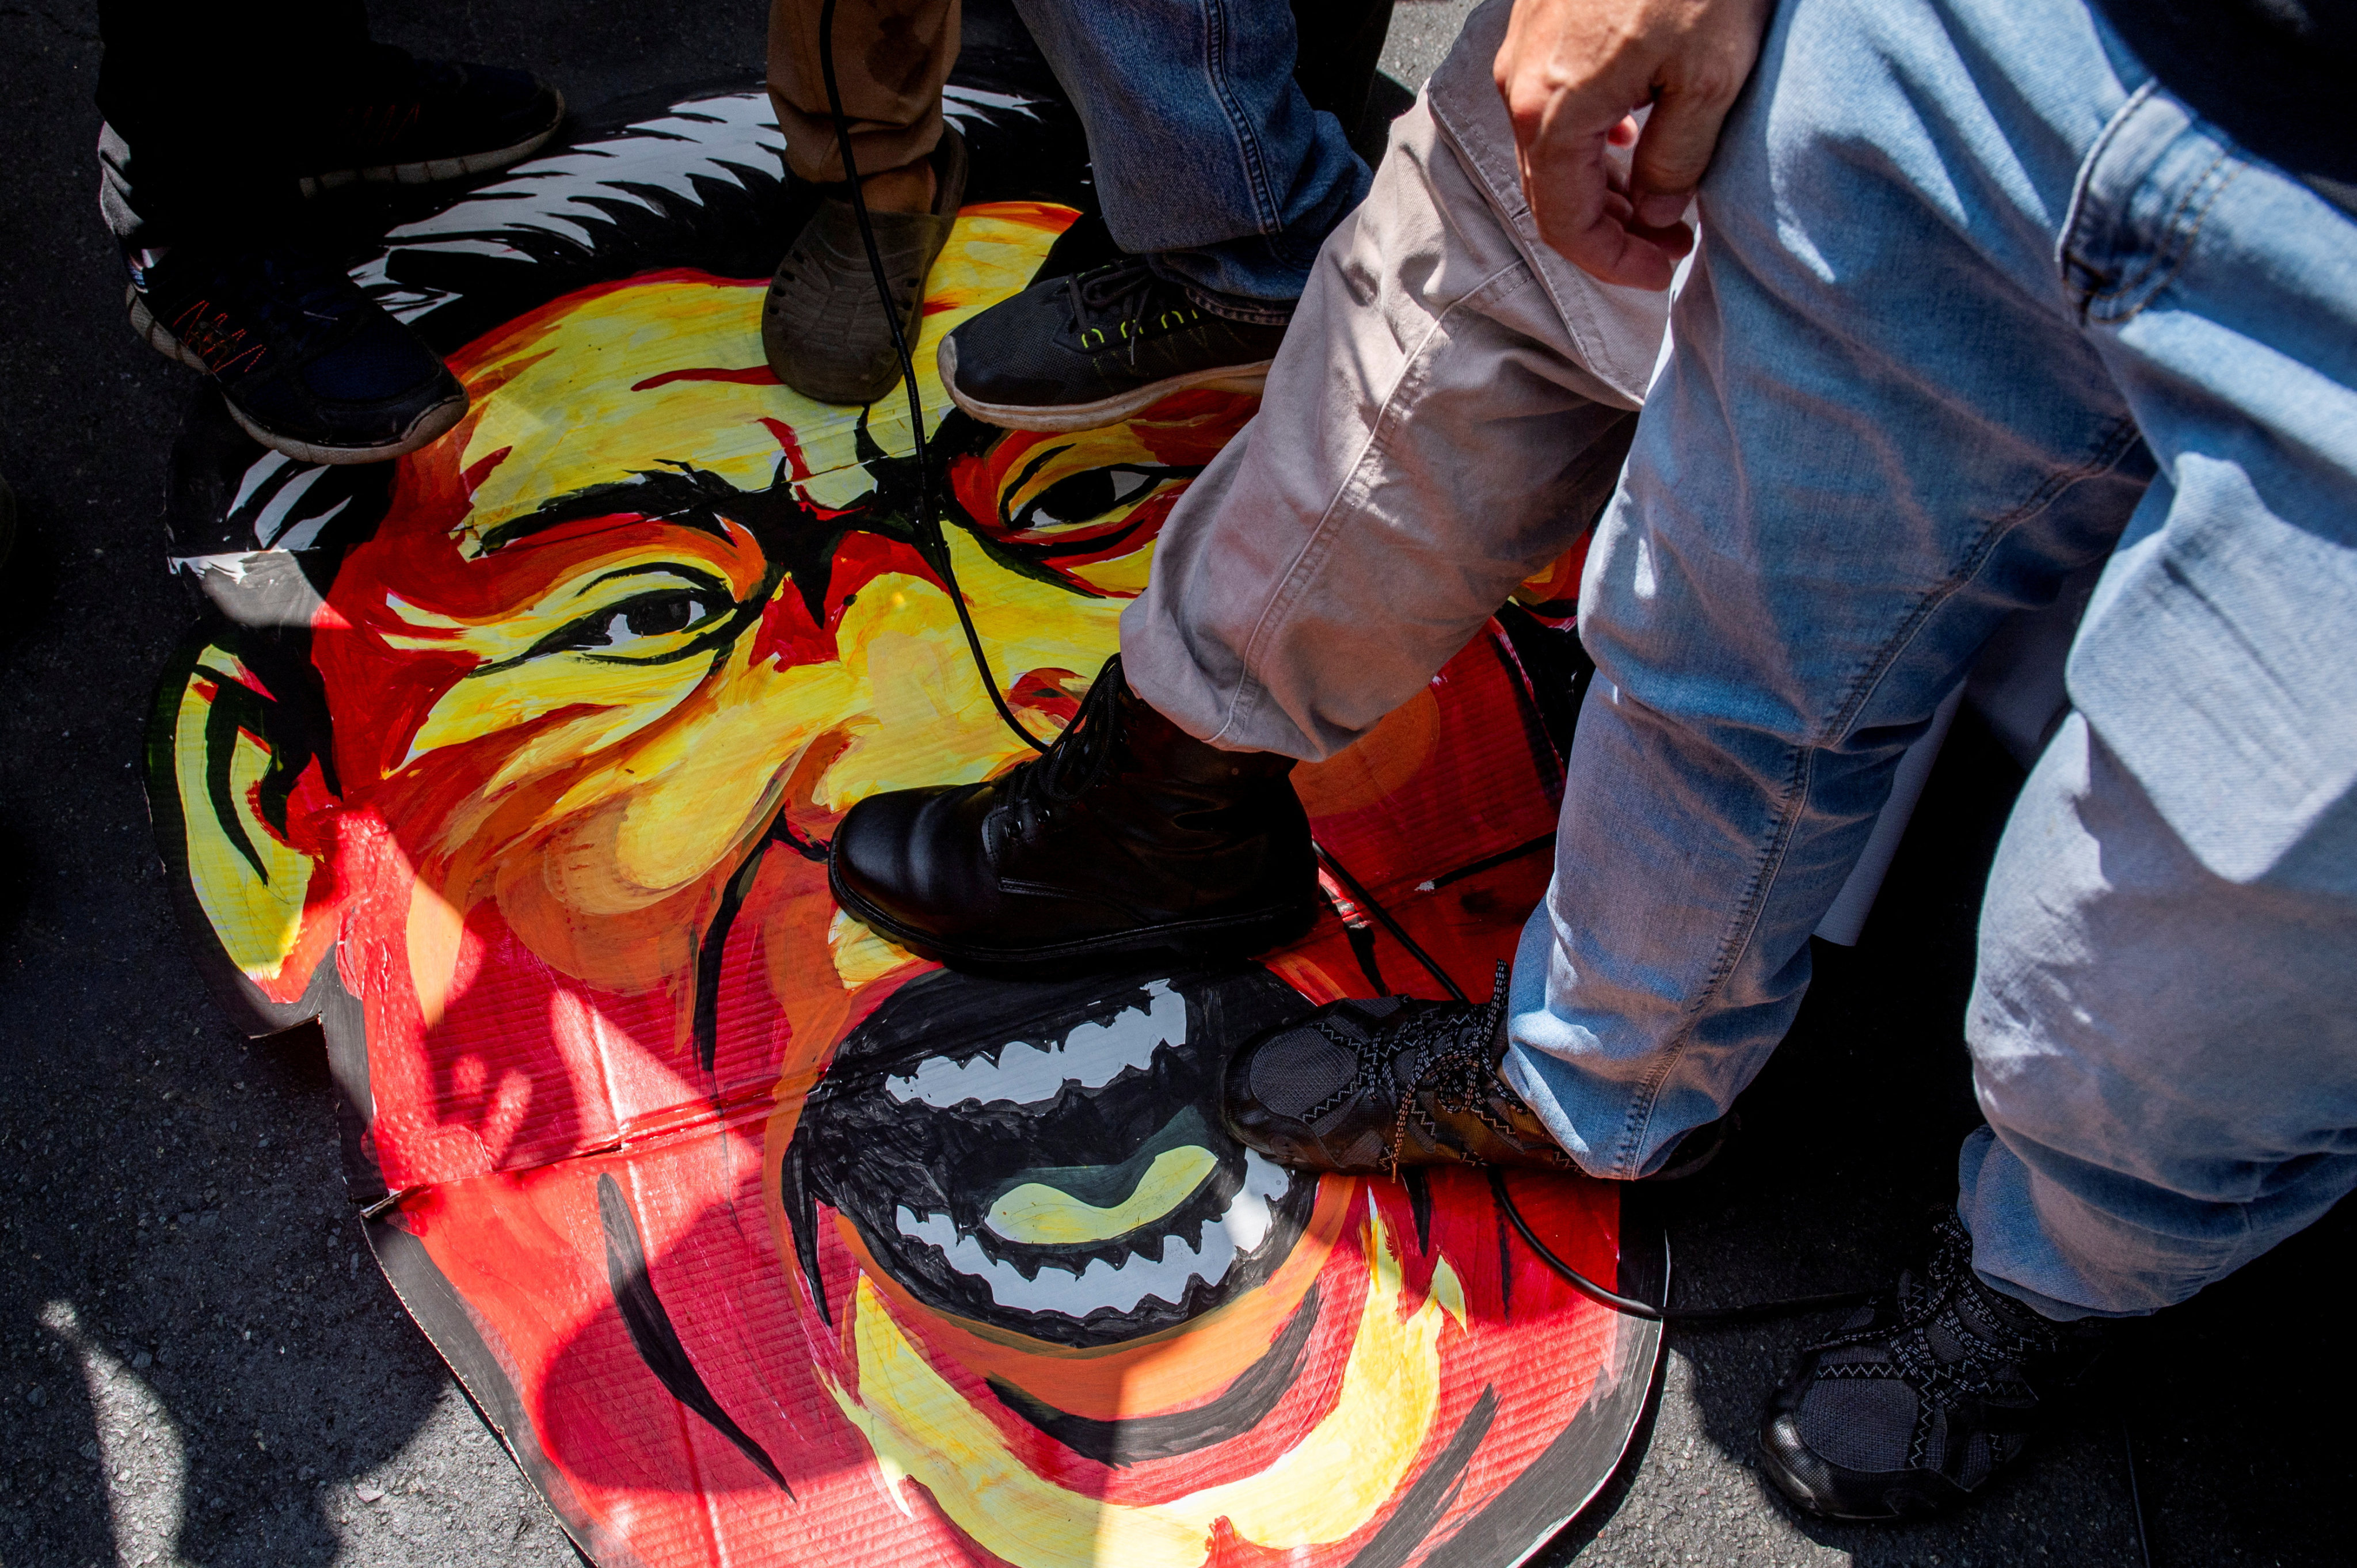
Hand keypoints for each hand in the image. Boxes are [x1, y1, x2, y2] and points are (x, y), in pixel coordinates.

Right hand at [1494, 0, 1770, 288]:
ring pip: (1550, 150)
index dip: (1614, 263)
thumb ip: (1680, 163)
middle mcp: (1520, 88)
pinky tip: (1634, 129)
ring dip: (1599, 184)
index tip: (1661, 270)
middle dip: (1610, 230)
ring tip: (1658, 192)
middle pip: (1551, 194)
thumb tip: (1660, 212)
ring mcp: (1522, 53)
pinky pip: (1551, 103)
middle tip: (1669, 240)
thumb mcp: (1709, 82)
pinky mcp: (1538, 24)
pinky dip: (1590, 137)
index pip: (1566, 226)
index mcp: (1553, 114)